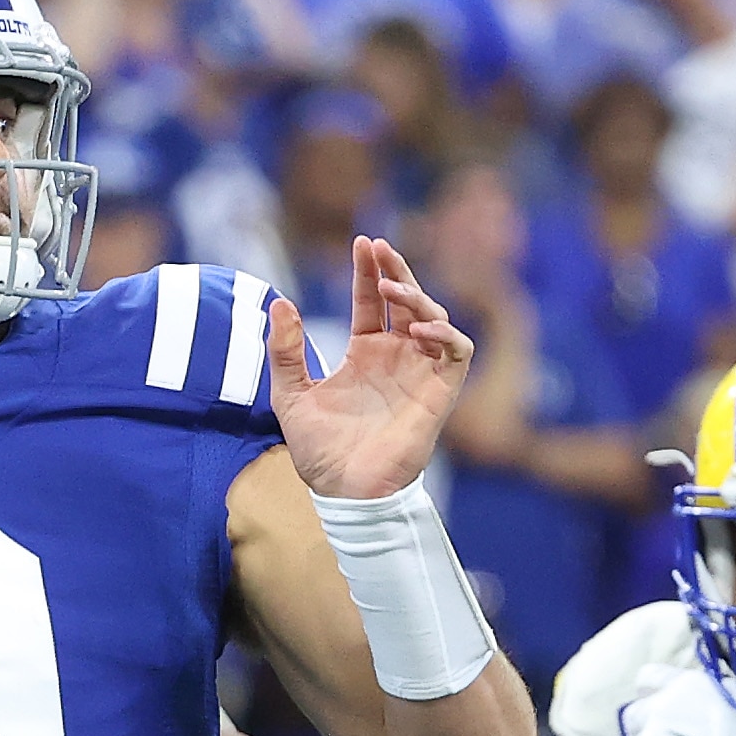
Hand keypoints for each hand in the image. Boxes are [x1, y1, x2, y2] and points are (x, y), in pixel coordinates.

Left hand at [270, 238, 474, 498]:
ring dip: (417, 297)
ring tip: (390, 288)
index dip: (367, 272)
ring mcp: (419, 373)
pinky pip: (457, 354)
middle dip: (396, 270)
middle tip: (378, 248)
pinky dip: (446, 335)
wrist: (342, 492)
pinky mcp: (438, 394)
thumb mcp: (290, 394)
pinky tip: (420, 329)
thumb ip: (284, 351)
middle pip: (406, 300)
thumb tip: (278, 302)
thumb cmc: (318, 451)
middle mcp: (395, 358)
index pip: (370, 301)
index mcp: (364, 354)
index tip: (362, 243)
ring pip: (434, 318)